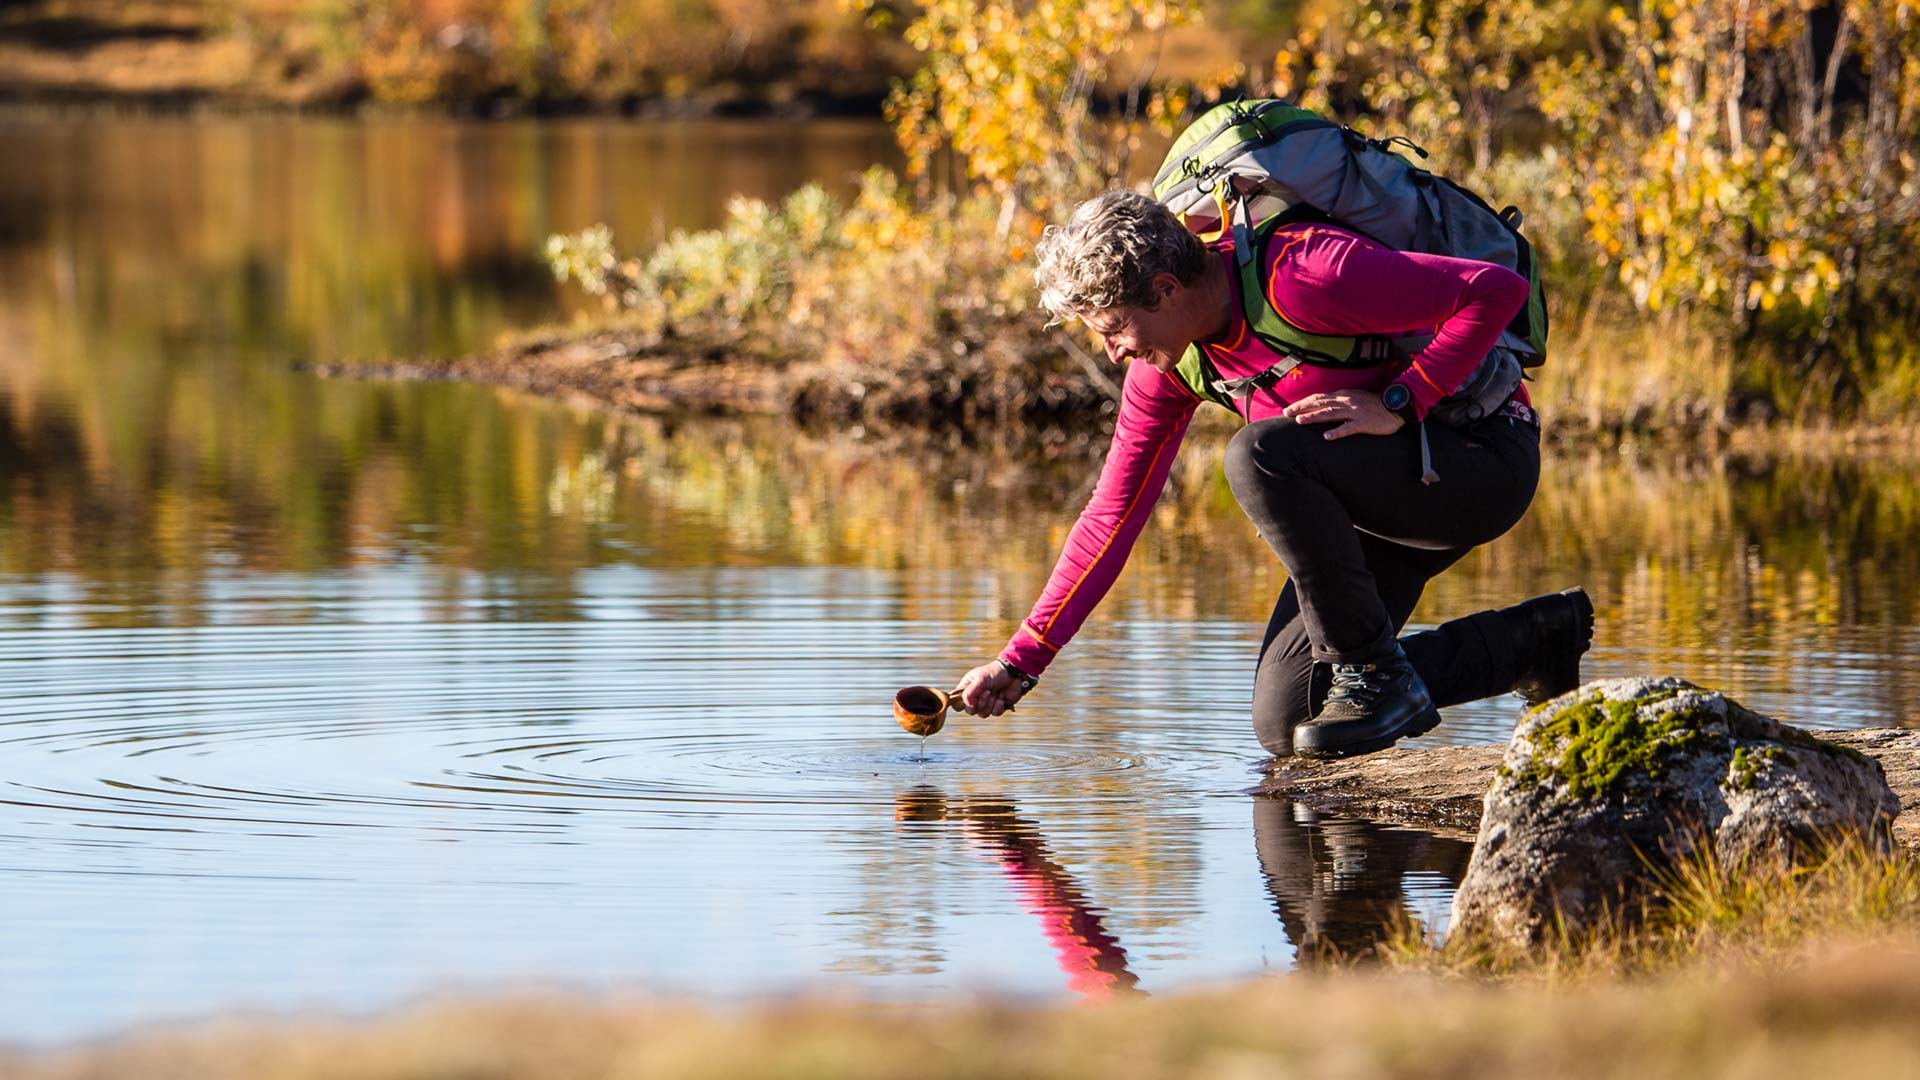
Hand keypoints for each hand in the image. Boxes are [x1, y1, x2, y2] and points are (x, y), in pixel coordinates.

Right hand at [953, 660, 1029, 717]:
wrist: (1014, 674)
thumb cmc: (995, 673)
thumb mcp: (980, 679)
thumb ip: (970, 691)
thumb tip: (966, 704)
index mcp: (967, 689)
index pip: (957, 703)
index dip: (961, 704)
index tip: (968, 699)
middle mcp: (975, 698)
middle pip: (970, 711)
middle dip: (980, 702)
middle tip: (988, 692)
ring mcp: (986, 704)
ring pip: (982, 714)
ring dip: (990, 703)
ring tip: (996, 693)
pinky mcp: (997, 707)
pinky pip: (994, 714)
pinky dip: (999, 706)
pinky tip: (1002, 697)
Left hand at [1282, 390, 1405, 439]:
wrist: (1396, 406)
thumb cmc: (1375, 404)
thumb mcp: (1355, 398)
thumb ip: (1340, 401)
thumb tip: (1324, 405)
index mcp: (1344, 396)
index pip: (1319, 398)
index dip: (1303, 402)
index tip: (1290, 408)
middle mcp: (1346, 402)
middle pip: (1320, 404)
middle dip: (1302, 408)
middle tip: (1286, 413)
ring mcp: (1355, 412)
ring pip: (1330, 414)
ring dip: (1313, 417)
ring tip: (1299, 422)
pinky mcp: (1364, 423)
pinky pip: (1349, 428)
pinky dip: (1337, 432)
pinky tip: (1326, 437)